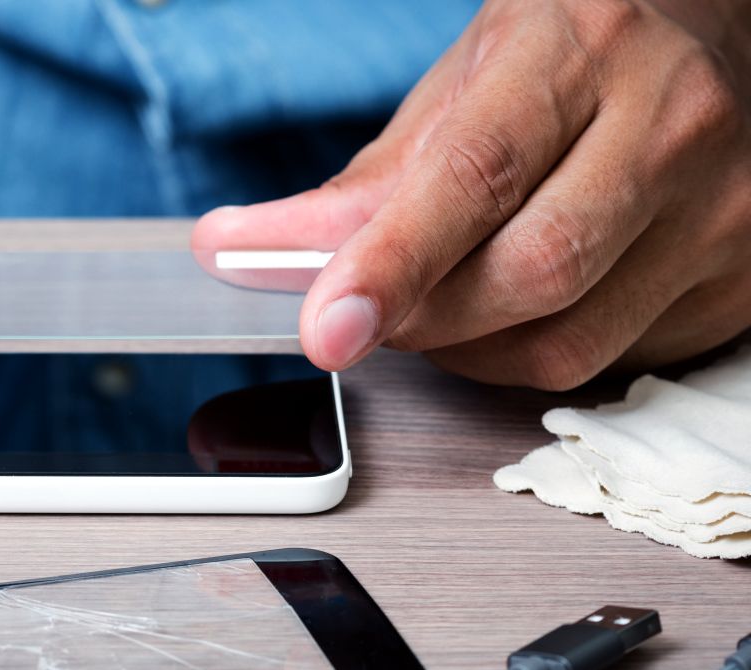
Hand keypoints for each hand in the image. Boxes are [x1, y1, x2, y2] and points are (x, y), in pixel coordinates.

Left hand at [192, 0, 750, 388]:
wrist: (719, 28)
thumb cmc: (578, 48)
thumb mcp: (464, 79)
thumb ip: (365, 180)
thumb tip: (244, 254)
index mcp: (585, 49)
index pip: (474, 177)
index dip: (391, 263)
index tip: (325, 326)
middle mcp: (674, 124)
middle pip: (527, 278)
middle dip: (418, 319)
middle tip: (359, 314)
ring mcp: (724, 209)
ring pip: (566, 344)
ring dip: (468, 349)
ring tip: (444, 298)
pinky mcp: (745, 280)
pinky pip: (611, 361)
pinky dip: (535, 350)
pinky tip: (528, 299)